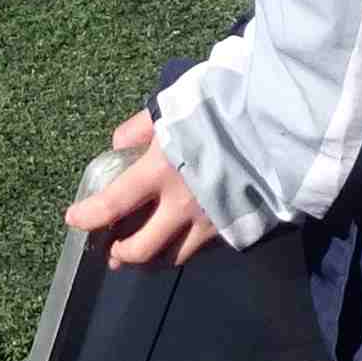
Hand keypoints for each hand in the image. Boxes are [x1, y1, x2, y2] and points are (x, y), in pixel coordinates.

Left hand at [61, 109, 227, 267]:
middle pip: (141, 250)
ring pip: (174, 257)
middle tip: (114, 249)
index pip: (112, 205)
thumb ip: (143, 128)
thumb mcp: (178, 103)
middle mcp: (183, 206)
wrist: (286, 121)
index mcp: (161, 171)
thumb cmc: (227, 104)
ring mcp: (213, 222)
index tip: (75, 218)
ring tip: (147, 250)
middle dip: (121, 253)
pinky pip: (205, 248)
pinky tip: (184, 236)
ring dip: (154, 257)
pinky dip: (187, 246)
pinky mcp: (239, 229)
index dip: (88, 217)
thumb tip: (119, 145)